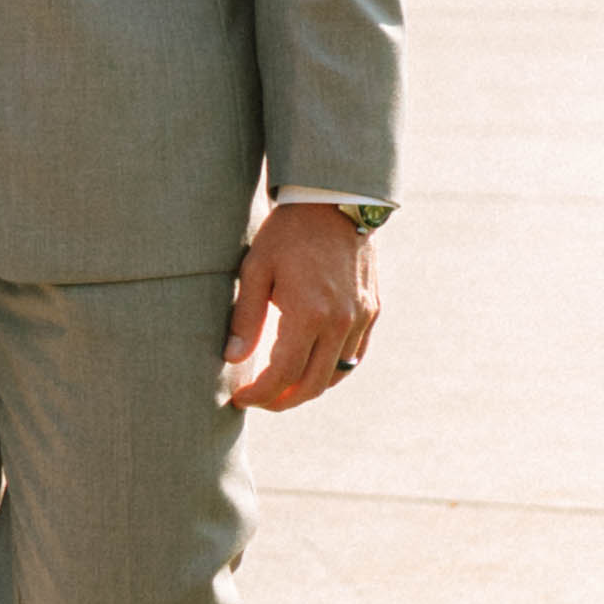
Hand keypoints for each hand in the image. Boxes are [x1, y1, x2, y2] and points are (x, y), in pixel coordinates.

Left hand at [221, 199, 379, 411]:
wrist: (335, 202)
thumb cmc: (288, 233)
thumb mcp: (256, 269)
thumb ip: (245, 318)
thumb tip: (232, 359)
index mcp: (308, 313)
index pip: (282, 374)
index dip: (260, 394)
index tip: (240, 398)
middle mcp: (340, 322)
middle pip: (311, 385)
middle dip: (281, 401)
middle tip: (258, 401)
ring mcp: (361, 318)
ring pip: (336, 375)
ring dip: (308, 389)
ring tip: (281, 389)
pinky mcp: (372, 311)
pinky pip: (355, 356)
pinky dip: (333, 372)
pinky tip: (312, 369)